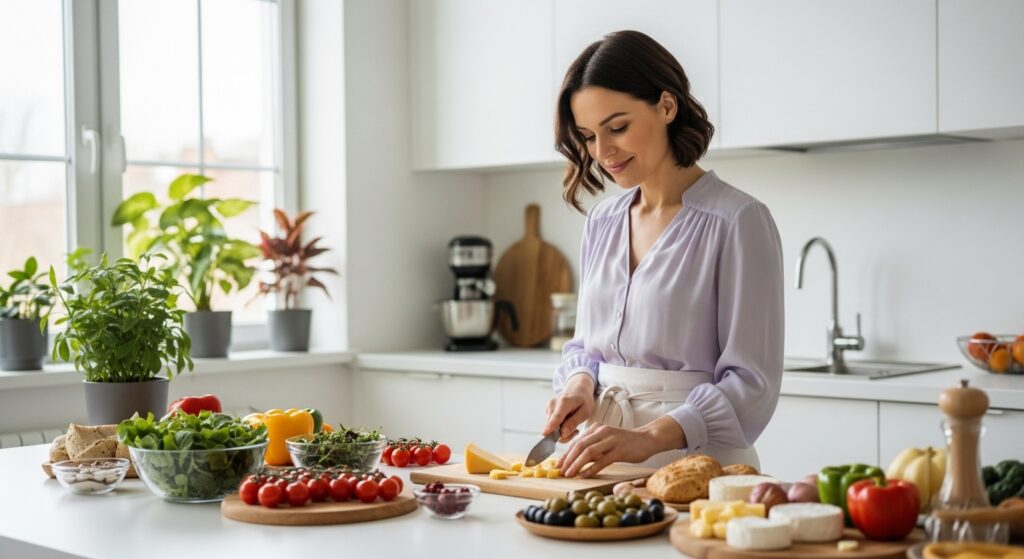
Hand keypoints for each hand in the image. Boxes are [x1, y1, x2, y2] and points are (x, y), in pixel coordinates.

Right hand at [543, 374, 596, 442]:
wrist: (577, 389)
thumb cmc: (583, 400)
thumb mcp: (585, 412)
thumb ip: (574, 422)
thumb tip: (563, 434)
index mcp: (564, 402)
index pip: (556, 417)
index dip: (550, 427)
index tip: (545, 434)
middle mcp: (553, 404)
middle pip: (553, 426)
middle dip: (563, 434)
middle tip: (576, 431)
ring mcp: (549, 407)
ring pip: (551, 427)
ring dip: (562, 431)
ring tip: (573, 425)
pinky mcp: (547, 410)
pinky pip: (551, 425)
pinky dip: (559, 427)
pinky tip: (567, 421)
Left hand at [557, 416, 685, 477]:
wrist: (647, 439)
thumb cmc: (626, 443)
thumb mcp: (606, 442)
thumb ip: (593, 449)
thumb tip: (577, 461)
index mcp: (597, 429)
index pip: (576, 441)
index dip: (566, 454)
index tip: (558, 465)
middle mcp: (602, 432)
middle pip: (579, 446)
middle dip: (568, 460)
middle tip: (561, 471)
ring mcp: (611, 440)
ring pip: (588, 452)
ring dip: (577, 464)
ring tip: (569, 474)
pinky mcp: (620, 450)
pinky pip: (602, 460)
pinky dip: (592, 469)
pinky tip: (584, 475)